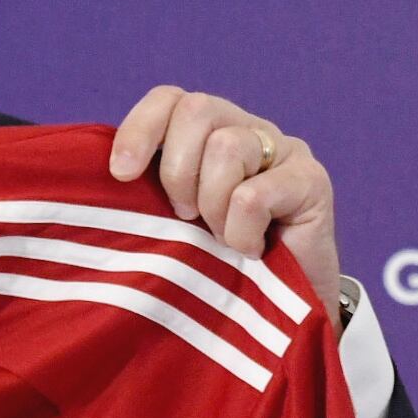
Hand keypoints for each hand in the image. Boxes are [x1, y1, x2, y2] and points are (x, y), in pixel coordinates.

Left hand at [108, 87, 342, 329]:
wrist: (279, 317)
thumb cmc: (215, 270)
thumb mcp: (168, 226)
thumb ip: (145, 195)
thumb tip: (105, 179)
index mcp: (206, 135)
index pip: (169, 99)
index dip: (140, 129)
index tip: (121, 175)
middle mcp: (246, 131)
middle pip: (196, 110)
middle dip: (176, 171)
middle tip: (184, 218)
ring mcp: (283, 151)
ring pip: (227, 147)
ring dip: (211, 206)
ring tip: (220, 240)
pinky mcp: (312, 180)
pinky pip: (254, 194)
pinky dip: (240, 231)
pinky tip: (249, 252)